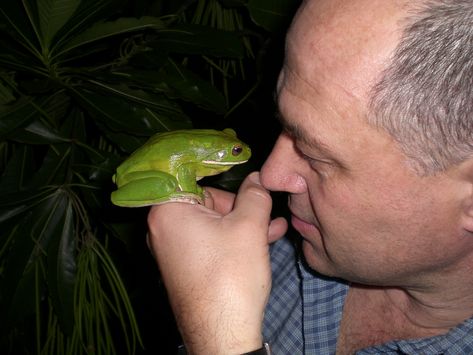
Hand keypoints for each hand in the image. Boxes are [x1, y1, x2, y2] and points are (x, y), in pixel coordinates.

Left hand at [147, 172, 286, 353]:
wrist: (223, 334)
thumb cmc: (230, 276)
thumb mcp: (249, 226)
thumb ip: (255, 194)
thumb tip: (257, 179)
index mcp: (167, 210)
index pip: (190, 172)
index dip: (217, 163)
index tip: (237, 156)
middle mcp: (162, 228)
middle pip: (205, 199)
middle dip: (240, 204)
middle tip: (266, 208)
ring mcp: (173, 249)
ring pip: (212, 222)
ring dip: (243, 222)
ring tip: (275, 226)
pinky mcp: (185, 265)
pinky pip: (210, 241)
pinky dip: (233, 238)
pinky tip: (265, 239)